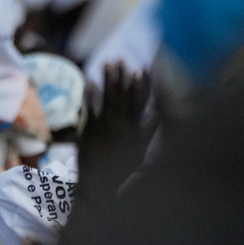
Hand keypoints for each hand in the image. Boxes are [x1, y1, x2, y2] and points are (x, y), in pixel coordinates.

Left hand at [79, 62, 153, 199]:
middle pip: (122, 97)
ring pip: (106, 99)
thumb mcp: (139, 152)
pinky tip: (88, 82)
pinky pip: (89, 109)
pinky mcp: (88, 131)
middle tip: (120, 59)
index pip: (140, 103)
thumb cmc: (121, 170)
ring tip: (106, 63)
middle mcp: (120, 127)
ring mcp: (103, 128)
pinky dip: (89, 96)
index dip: (142, 85)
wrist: (99, 185)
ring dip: (107, 81)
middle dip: (121, 77)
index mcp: (134, 130)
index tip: (143, 68)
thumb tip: (156, 113)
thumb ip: (147, 132)